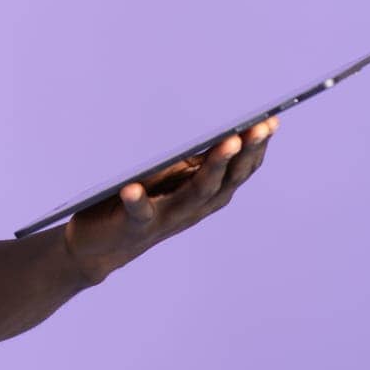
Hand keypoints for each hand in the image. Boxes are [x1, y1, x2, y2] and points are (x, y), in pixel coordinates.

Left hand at [61, 115, 279, 285]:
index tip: (271, 121)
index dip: (255, 148)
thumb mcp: (166, 179)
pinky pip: (138, 214)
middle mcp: (190, 209)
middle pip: (225, 181)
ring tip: (227, 142)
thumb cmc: (135, 205)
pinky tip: (133, 189)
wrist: (98, 248)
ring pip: (195, 194)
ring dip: (213, 169)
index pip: (236, 171)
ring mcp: (165, 219)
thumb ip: (187, 162)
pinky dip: (137, 202)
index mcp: (201, 195)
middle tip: (260, 127)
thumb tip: (210, 127)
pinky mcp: (134, 227)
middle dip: (245, 153)